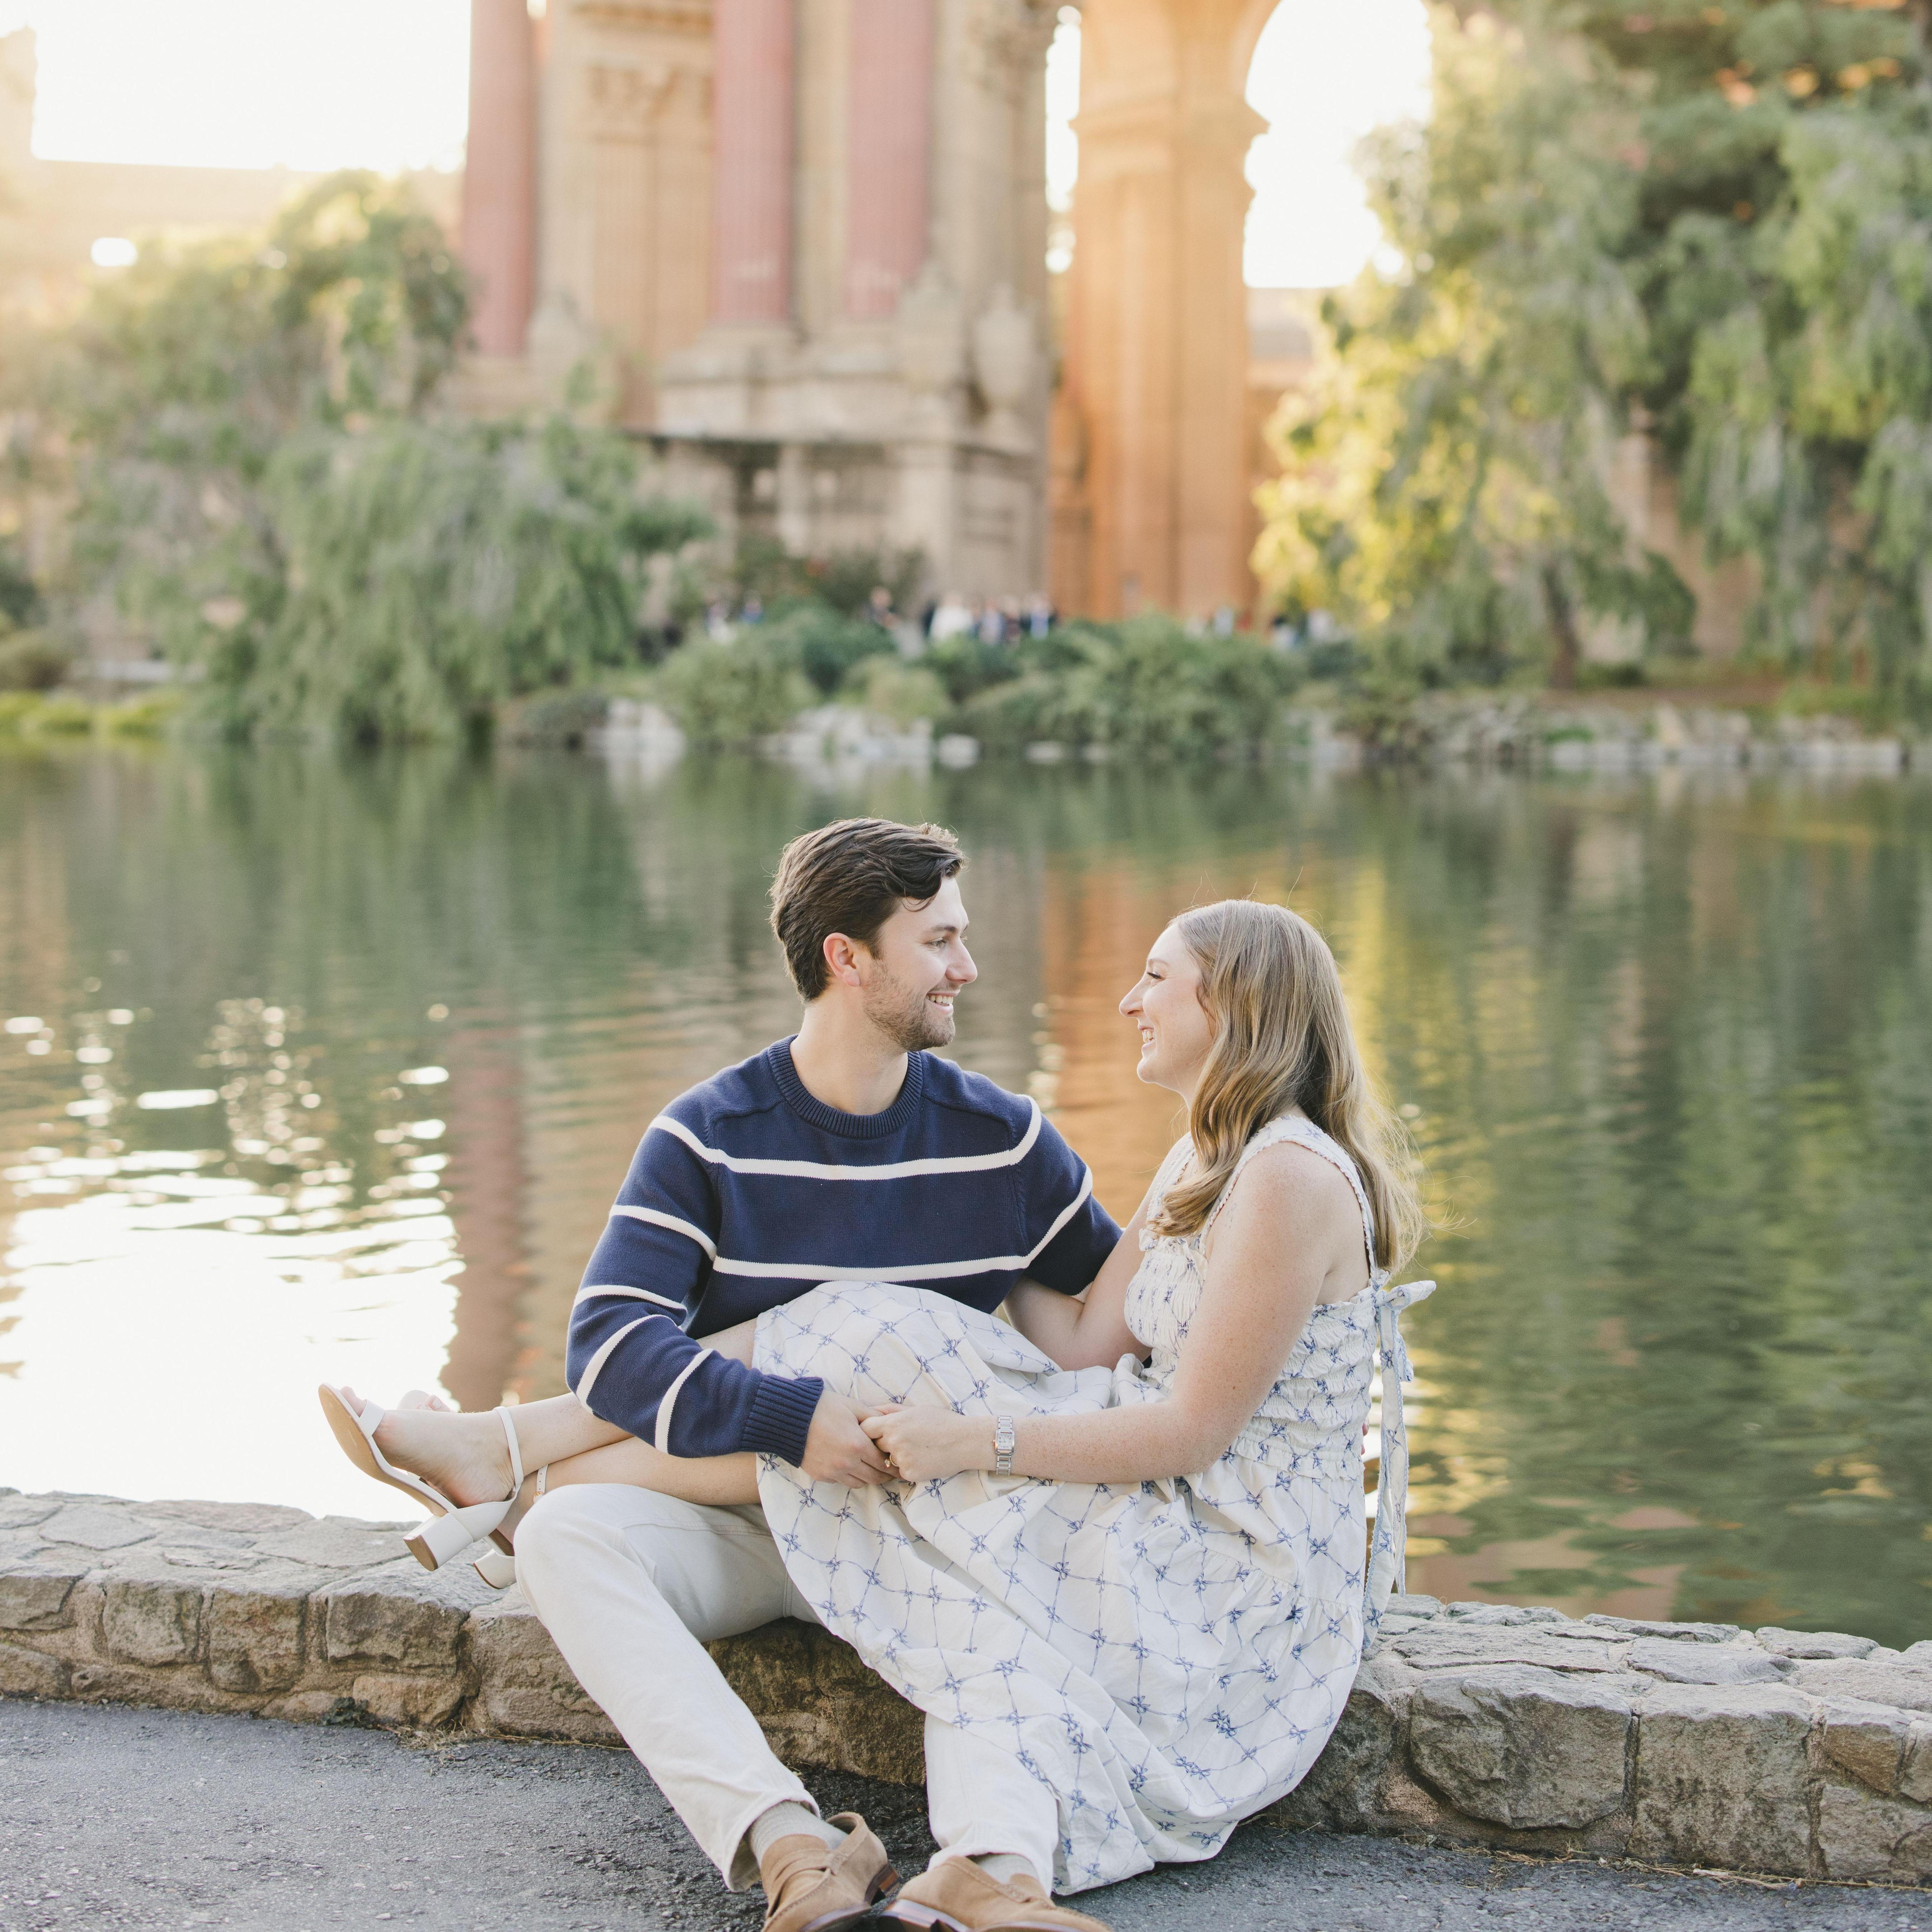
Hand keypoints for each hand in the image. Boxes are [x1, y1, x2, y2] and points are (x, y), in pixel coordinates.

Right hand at [800, 1391, 894, 1487]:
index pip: (883, 1462)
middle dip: (885, 1475)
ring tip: (871, 1469)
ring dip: (867, 1478)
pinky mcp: (820, 1475)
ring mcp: (832, 1471)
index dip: (893, 1464)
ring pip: (858, 1483)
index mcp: (858, 1445)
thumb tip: (888, 1423)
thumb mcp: (852, 1406)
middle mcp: (847, 1463)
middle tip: (891, 1471)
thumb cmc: (823, 1407)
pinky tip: (849, 1466)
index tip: (898, 1463)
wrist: (790, 1417)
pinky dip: (848, 1476)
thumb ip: (873, 1416)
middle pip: (874, 1477)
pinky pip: (840, 1481)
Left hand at [861, 1405, 990, 1483]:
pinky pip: (900, 1472)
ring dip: (895, 1457)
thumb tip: (871, 1410)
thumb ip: (890, 1410)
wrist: (966, 1441)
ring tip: (915, 1449)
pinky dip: (908, 1467)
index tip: (876, 1432)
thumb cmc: (942, 1421)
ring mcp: (901, 1460)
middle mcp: (893, 1442)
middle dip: (883, 1444)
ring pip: (887, 1460)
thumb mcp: (916, 1409)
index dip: (868, 1430)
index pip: (865, 1429)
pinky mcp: (909, 1474)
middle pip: (874, 1445)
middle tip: (902, 1441)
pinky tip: (923, 1459)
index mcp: (893, 1423)